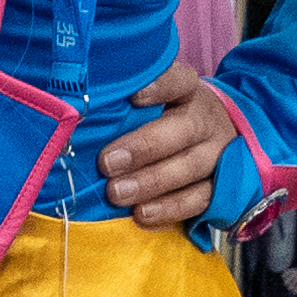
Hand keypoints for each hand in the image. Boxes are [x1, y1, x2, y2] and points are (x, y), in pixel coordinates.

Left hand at [103, 60, 243, 232]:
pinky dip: (169, 209)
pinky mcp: (221, 187)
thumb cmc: (166, 117)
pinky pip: (198, 200)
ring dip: (151, 182)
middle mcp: (207, 120)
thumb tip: (75, 109)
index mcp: (189, 92)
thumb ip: (124, 102)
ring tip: (116, 194)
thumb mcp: (153, 101)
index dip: (159, 87)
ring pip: (191, 167)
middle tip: (107, 163)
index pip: (179, 82)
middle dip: (144, 147)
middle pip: (184, 130)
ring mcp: (218, 154)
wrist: (214, 139)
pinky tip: (141, 215)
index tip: (133, 96)